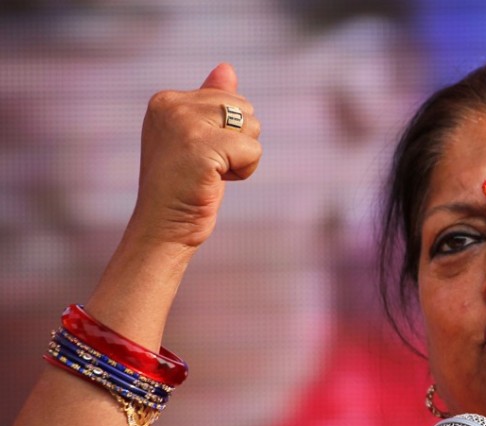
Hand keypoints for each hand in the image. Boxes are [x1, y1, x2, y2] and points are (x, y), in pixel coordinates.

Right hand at [129, 63, 261, 249]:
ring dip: (242, 157)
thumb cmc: (182, 188)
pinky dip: (244, 171)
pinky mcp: (203, 147)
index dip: (226, 134)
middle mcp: (172, 105)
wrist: (162, 228)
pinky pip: (253, 150)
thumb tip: (227, 68)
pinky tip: (215, 182)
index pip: (228, 98)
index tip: (197, 156)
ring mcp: (185, 124)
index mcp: (166, 100)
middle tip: (206, 167)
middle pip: (244, 108)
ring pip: (252, 127)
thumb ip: (209, 102)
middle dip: (237, 142)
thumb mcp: (196, 138)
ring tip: (210, 174)